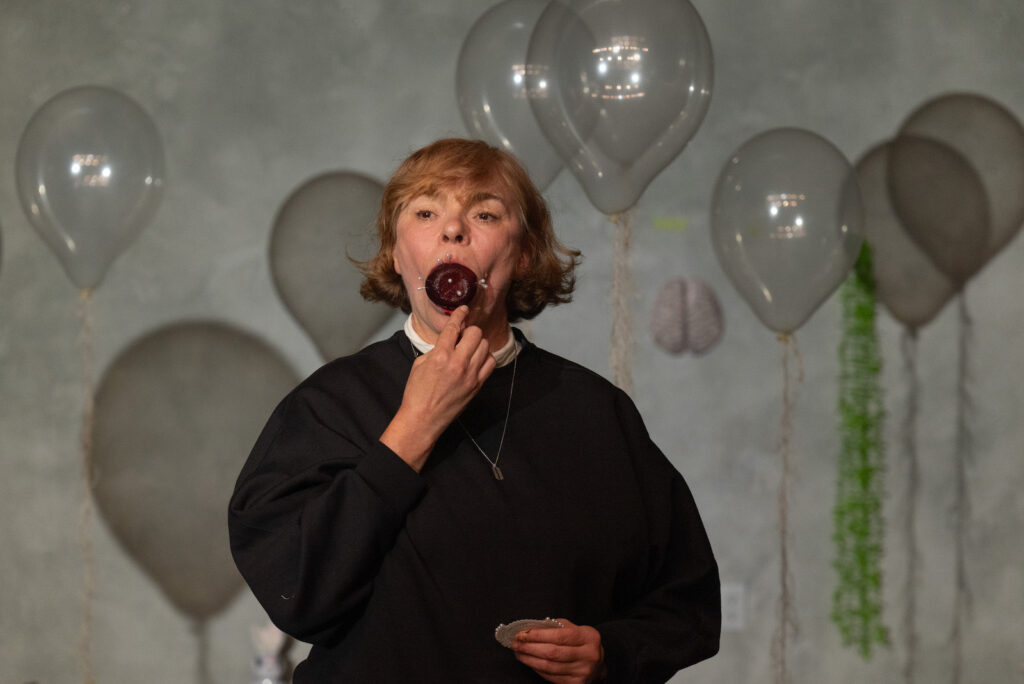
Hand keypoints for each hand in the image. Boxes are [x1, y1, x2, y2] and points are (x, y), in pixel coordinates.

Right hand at [380, 306, 494, 470]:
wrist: (423, 418)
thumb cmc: (417, 392)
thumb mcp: (420, 364)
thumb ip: (437, 348)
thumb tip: (449, 340)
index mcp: (440, 355)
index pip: (454, 327)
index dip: (459, 315)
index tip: (463, 309)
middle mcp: (458, 362)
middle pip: (475, 333)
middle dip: (469, 330)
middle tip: (463, 335)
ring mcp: (470, 374)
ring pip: (485, 346)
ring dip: (477, 343)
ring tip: (469, 348)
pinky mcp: (477, 384)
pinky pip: (490, 363)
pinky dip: (485, 357)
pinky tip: (477, 360)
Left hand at [512, 618, 604, 683]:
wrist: (597, 664)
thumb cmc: (581, 642)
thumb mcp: (574, 629)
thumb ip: (555, 627)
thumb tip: (529, 628)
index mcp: (588, 637)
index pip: (559, 636)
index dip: (537, 635)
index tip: (521, 633)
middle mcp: (589, 655)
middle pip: (552, 653)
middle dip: (529, 648)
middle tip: (515, 643)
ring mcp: (583, 672)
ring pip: (550, 667)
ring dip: (529, 660)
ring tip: (518, 653)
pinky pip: (551, 677)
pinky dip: (537, 669)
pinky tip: (529, 662)